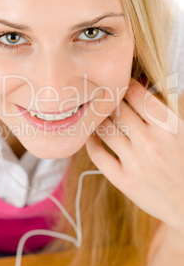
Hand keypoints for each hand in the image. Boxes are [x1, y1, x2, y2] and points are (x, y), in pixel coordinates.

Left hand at [86, 78, 183, 234]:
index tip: (121, 85)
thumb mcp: (180, 133)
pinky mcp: (123, 180)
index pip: (138, 95)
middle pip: (118, 109)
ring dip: (98, 119)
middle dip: (110, 101)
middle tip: (105, 99)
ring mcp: (136, 162)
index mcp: (170, 127)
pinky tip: (92, 135)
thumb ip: (160, 113)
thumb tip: (135, 88)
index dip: (126, 85)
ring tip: (97, 116)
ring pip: (104, 128)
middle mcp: (151, 142)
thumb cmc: (182, 162)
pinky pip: (97, 154)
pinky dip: (90, 141)